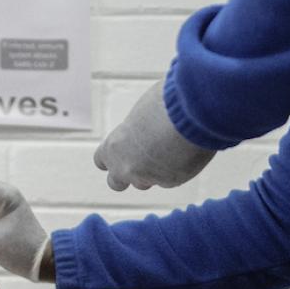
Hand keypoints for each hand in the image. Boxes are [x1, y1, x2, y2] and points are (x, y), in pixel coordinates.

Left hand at [94, 78, 214, 190]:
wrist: (189, 115)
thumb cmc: (163, 105)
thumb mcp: (140, 114)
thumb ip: (135, 130)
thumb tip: (143, 128)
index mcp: (113, 146)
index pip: (101, 160)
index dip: (112, 156)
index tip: (124, 149)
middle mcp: (125, 168)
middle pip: (116, 183)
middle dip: (126, 174)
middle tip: (143, 159)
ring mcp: (148, 178)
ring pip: (144, 183)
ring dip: (152, 172)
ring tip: (168, 148)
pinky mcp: (171, 182)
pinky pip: (170, 178)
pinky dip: (175, 168)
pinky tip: (185, 150)